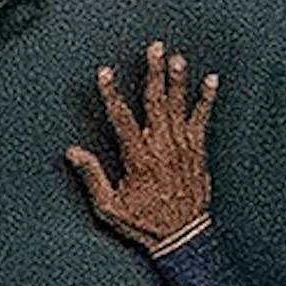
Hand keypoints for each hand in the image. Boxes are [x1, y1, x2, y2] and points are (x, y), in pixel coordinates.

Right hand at [66, 40, 216, 253]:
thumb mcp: (109, 207)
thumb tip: (74, 152)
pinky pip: (203, 119)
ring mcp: (182, 147)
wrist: (181, 236)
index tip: (105, 73)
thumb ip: (92, 175)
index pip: (122, 119)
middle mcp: (162, 148)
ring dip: (178, 79)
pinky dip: (207, 99)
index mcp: (138, 159)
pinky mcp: (197, 151)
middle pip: (156, 102)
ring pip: (179, 106)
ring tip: (177, 58)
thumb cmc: (144, 223)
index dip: (112, 94)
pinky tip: (211, 80)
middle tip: (154, 49)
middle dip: (154, 73)